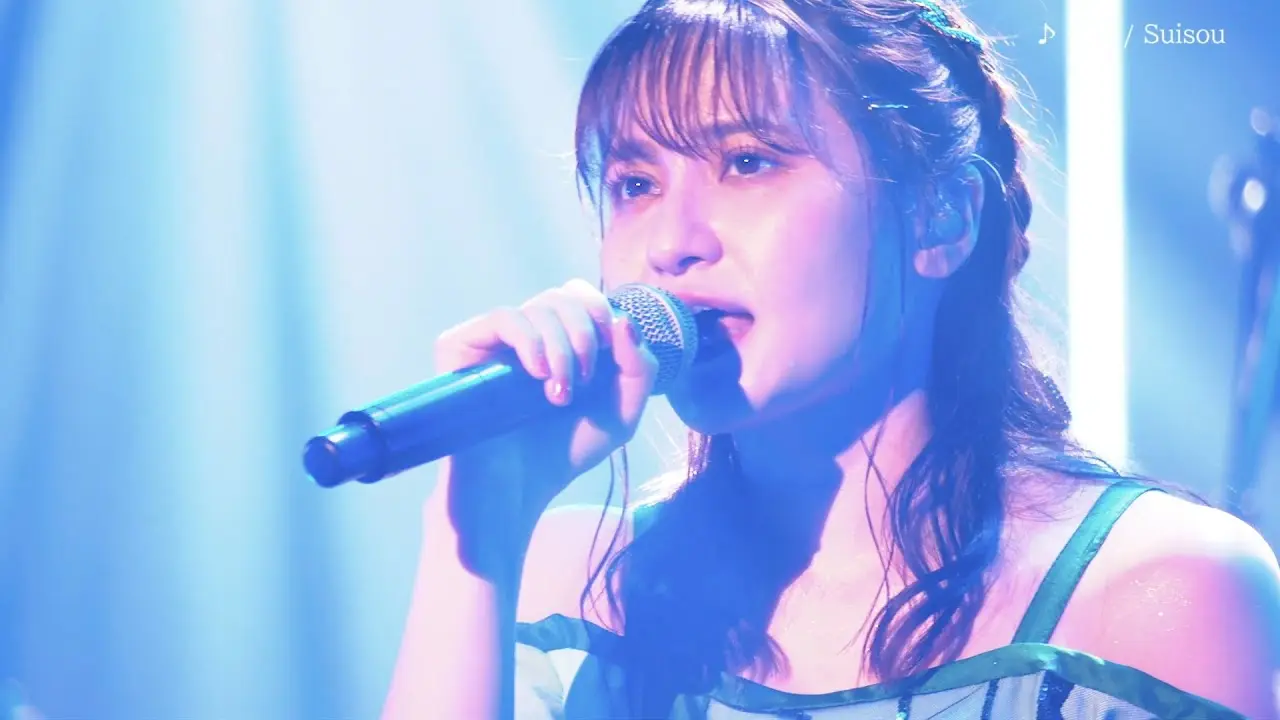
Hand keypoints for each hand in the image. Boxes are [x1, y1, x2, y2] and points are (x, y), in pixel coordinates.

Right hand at [433, 278, 658, 510]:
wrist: (515, 490)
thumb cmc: (562, 453)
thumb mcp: (621, 412)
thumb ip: (638, 367)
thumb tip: (623, 319)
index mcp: (559, 340)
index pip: (581, 296)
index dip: (602, 315)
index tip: (612, 354)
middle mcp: (525, 333)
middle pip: (565, 295)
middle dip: (587, 333)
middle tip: (586, 377)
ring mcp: (492, 338)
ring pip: (539, 307)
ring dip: (563, 348)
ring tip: (560, 393)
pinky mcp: (461, 345)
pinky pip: (504, 317)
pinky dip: (531, 341)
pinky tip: (537, 374)